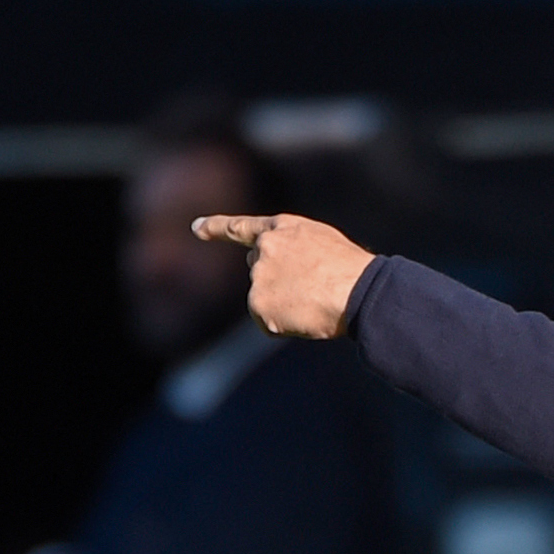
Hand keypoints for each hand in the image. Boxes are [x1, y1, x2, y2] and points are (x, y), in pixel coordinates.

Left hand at [191, 213, 374, 338]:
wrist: (356, 291)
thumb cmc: (350, 270)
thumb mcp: (321, 244)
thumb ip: (294, 249)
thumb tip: (284, 274)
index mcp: (282, 228)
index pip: (241, 227)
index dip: (216, 228)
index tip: (196, 229)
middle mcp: (264, 248)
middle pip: (257, 269)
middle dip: (275, 280)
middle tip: (309, 287)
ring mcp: (259, 276)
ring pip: (262, 298)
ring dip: (282, 304)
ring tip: (312, 301)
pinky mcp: (258, 304)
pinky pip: (267, 322)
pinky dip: (283, 325)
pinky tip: (304, 316)